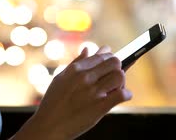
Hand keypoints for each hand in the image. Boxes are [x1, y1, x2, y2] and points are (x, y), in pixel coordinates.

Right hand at [17, 46, 132, 139]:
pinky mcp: (100, 106)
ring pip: (120, 76)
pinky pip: (122, 94)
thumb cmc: (53, 103)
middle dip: (117, 67)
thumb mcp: (60, 78)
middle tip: (112, 76)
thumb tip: (87, 49)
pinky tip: (122, 97)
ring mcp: (94, 92)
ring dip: (121, 81)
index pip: (102, 55)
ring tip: (115, 88)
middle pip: (114, 62)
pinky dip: (127, 95)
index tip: (111, 61)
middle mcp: (85, 78)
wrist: (49, 126)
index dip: (109, 57)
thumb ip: (75, 63)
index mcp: (76, 69)